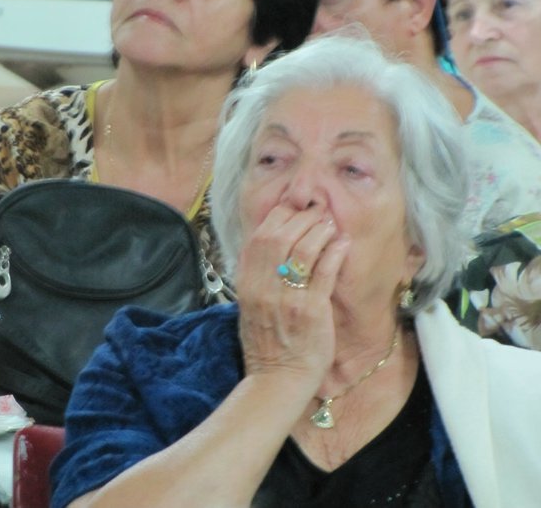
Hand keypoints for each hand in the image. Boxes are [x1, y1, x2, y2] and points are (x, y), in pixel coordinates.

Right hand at [236, 205, 349, 383]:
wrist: (276, 380)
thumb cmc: (266, 344)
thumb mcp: (250, 306)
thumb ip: (257, 276)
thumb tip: (270, 245)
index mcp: (247, 284)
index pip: (259, 237)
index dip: (278, 217)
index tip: (294, 210)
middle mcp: (263, 288)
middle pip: (280, 236)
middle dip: (302, 218)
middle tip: (318, 213)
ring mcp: (287, 299)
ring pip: (302, 249)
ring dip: (320, 231)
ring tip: (331, 225)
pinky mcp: (311, 311)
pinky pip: (323, 273)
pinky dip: (335, 253)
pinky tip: (343, 243)